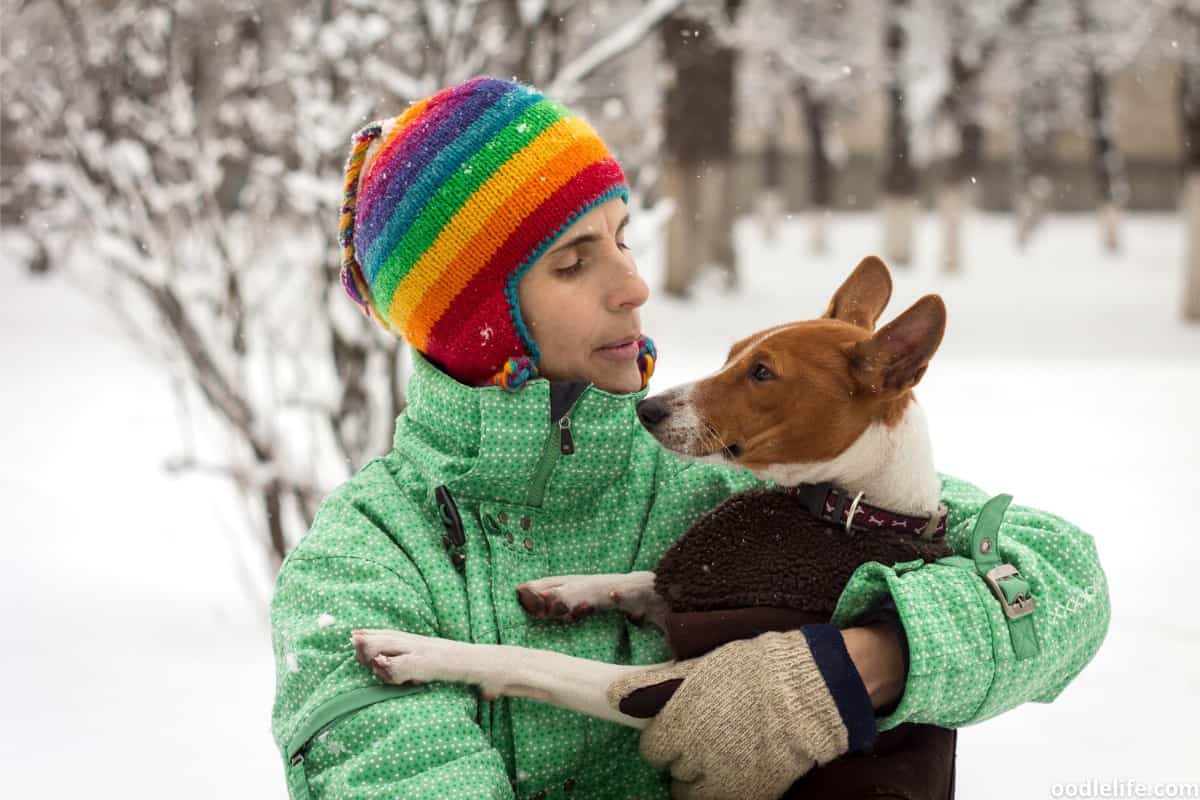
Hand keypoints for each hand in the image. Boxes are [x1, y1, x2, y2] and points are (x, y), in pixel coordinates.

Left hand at [607, 625, 886, 799]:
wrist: (808, 694)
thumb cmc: (753, 671)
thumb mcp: (700, 669)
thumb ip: (656, 687)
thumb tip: (615, 697)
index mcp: (677, 725)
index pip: (652, 747)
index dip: (665, 736)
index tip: (680, 726)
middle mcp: (692, 758)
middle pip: (672, 769)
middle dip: (683, 754)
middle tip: (705, 736)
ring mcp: (720, 781)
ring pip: (691, 792)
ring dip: (700, 777)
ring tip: (721, 756)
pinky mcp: (748, 795)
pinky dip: (722, 790)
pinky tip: (737, 770)